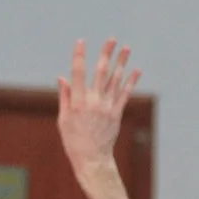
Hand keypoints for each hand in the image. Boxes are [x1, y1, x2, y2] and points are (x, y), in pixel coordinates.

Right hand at [56, 38, 140, 169]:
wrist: (92, 159)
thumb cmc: (73, 140)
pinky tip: (136, 70)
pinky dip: (131, 81)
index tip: (80, 42)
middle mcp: (93, 102)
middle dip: (106, 54)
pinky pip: (125, 94)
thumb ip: (65, 97)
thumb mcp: (63, 119)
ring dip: (122, 62)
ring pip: (116, 80)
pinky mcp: (117, 114)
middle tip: (112, 39)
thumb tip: (62, 78)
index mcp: (77, 102)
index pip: (78, 73)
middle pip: (101, 72)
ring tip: (126, 48)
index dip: (79, 56)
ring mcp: (107, 107)